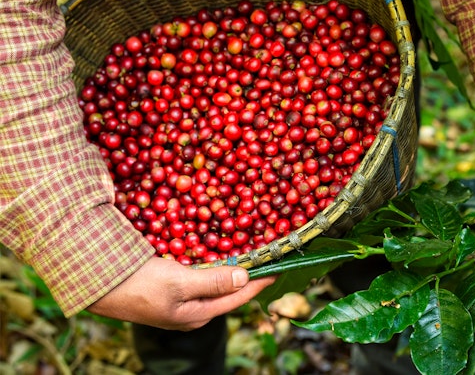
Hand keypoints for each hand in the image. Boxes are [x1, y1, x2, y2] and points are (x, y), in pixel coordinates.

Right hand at [86, 256, 275, 329]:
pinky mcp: (172, 289)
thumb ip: (213, 282)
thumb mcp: (180, 283)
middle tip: (266, 258)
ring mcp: (182, 301)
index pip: (238, 297)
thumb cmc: (141, 285)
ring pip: (215, 284)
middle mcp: (194, 310)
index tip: (278, 268)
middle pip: (229, 292)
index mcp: (198, 314)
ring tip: (248, 255)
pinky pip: (201, 277)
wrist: (101, 284)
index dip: (259, 282)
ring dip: (232, 270)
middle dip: (248, 276)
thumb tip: (245, 277)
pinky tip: (217, 255)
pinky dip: (214, 266)